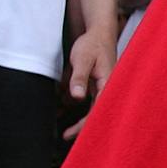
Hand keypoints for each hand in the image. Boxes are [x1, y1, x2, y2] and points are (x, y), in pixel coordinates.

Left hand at [62, 24, 117, 139]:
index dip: (84, 125)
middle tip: (65, 136)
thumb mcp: (82, 59)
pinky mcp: (94, 84)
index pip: (97, 111)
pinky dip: (71, 100)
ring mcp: (100, 87)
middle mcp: (106, 89)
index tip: (71, 134)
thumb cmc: (93, 44)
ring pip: (87, 107)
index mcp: (107, 85)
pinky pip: (83, 97)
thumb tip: (77, 97)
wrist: (98, 32)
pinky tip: (60, 102)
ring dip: (73, 112)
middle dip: (80, 126)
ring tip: (58, 115)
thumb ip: (79, 77)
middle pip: (94, 113)